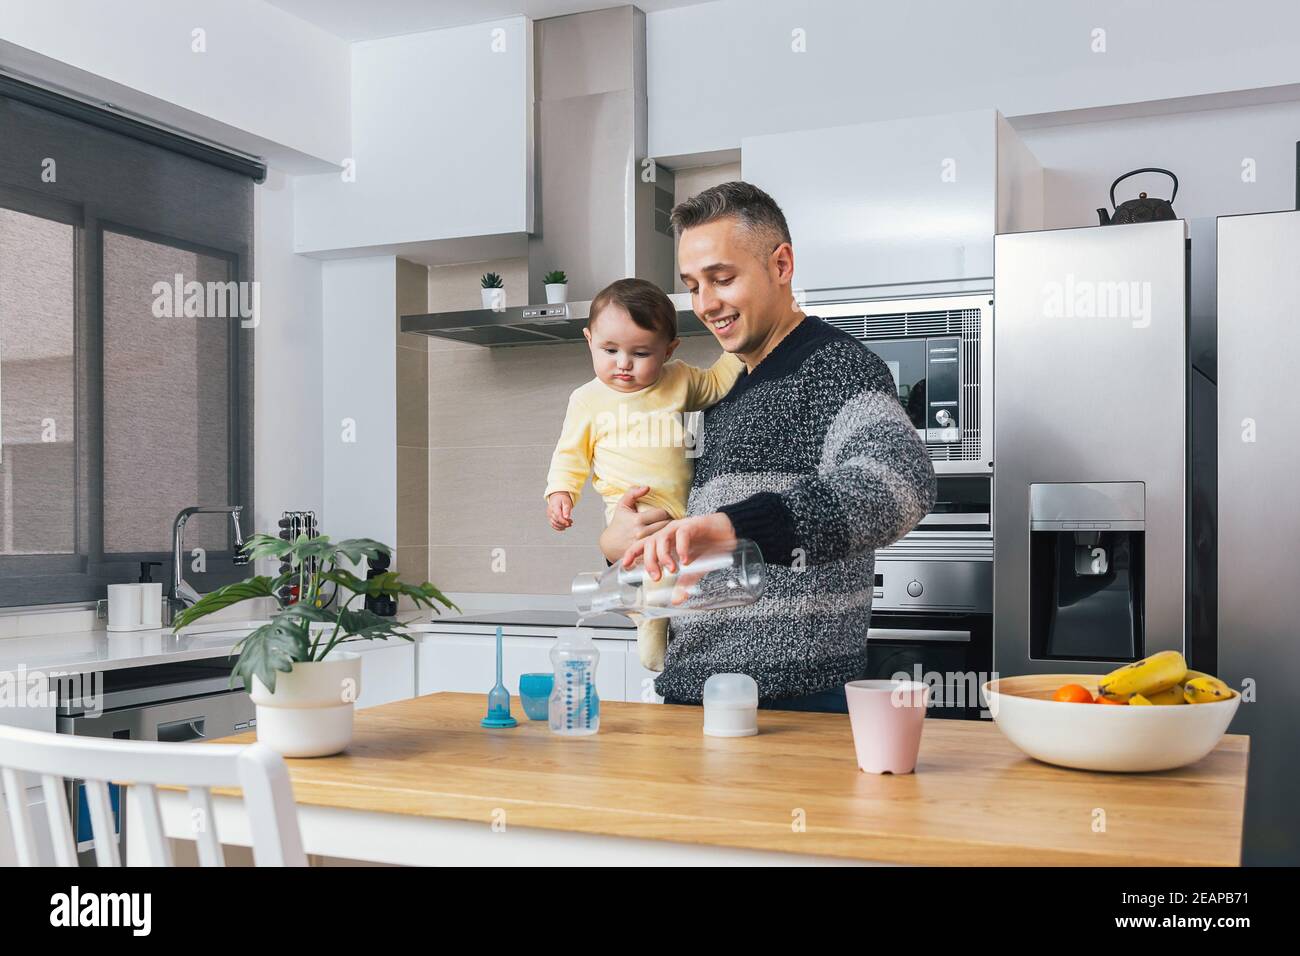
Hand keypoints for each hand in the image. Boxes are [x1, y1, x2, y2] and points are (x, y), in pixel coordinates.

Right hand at [547, 492, 573, 530]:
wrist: (557, 497)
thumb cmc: (562, 499)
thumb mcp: (566, 502)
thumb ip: (566, 509)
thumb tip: (567, 518)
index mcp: (554, 506)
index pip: (557, 516)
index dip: (563, 521)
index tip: (568, 524)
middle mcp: (550, 511)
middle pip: (556, 521)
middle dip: (564, 524)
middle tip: (571, 522)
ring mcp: (549, 515)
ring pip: (554, 524)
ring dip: (562, 526)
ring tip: (569, 524)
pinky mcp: (549, 518)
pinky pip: (552, 525)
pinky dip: (558, 527)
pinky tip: (564, 527)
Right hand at [598, 486, 671, 561]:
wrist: (610, 545)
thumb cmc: (619, 523)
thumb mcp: (622, 505)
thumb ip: (633, 493)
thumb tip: (647, 487)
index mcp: (637, 520)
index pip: (662, 513)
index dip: (664, 513)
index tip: (663, 514)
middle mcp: (641, 533)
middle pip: (666, 525)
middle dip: (669, 523)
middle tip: (668, 522)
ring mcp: (643, 545)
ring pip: (665, 536)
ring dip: (668, 533)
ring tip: (668, 531)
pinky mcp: (645, 554)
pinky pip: (661, 547)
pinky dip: (665, 544)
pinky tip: (664, 542)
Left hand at [621, 512, 736, 583]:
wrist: (729, 534)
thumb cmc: (708, 548)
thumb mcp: (694, 570)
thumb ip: (684, 583)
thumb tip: (676, 601)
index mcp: (665, 541)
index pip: (643, 545)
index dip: (632, 553)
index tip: (626, 565)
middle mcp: (669, 532)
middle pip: (650, 543)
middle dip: (650, 561)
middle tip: (656, 577)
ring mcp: (680, 527)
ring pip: (662, 537)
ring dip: (664, 555)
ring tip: (672, 570)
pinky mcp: (694, 524)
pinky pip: (682, 533)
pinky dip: (681, 547)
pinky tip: (686, 560)